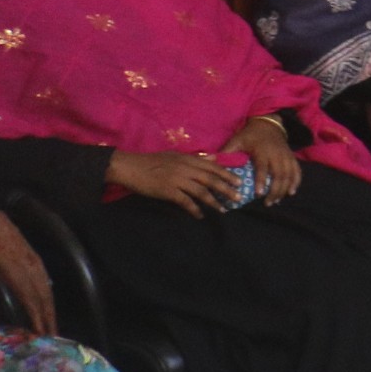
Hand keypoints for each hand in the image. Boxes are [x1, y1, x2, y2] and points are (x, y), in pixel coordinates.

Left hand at [0, 207, 53, 334]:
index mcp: (14, 270)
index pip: (30, 297)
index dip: (36, 316)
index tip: (40, 332)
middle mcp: (29, 266)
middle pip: (43, 295)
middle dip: (48, 316)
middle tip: (52, 335)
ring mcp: (33, 260)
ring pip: (46, 287)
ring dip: (50, 307)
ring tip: (51, 323)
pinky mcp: (34, 257)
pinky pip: (44, 279)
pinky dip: (47, 294)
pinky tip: (47, 303)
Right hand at [106, 149, 244, 216]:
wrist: (130, 167)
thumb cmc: (153, 161)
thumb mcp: (176, 155)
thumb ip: (196, 158)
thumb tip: (214, 158)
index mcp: (189, 159)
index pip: (213, 168)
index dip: (228, 175)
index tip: (240, 183)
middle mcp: (186, 169)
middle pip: (211, 180)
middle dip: (227, 190)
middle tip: (238, 198)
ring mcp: (177, 180)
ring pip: (201, 191)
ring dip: (213, 202)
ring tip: (223, 210)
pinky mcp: (168, 191)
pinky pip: (185, 202)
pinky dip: (194, 209)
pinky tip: (200, 215)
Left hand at [229, 117, 302, 204]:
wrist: (268, 123)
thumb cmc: (250, 134)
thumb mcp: (237, 140)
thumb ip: (227, 152)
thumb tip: (211, 163)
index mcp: (262, 151)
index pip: (263, 168)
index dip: (261, 181)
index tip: (258, 194)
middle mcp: (277, 155)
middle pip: (279, 175)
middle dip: (275, 191)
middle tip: (267, 203)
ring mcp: (286, 156)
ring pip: (289, 175)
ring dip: (284, 189)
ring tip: (276, 201)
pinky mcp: (291, 157)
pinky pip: (297, 171)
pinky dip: (296, 182)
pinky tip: (291, 192)